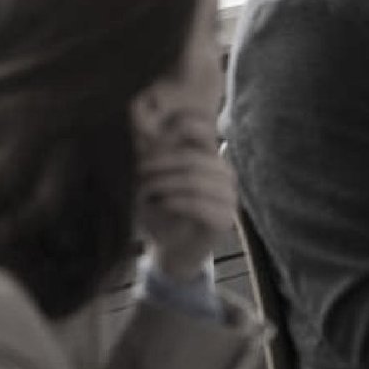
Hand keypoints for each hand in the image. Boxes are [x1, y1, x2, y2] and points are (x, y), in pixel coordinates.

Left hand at [134, 101, 237, 283]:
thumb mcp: (154, 180)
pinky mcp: (225, 219)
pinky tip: (163, 203)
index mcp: (211, 159)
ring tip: (146, 190)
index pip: (203, 130)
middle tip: (138, 171)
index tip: (150, 145)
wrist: (173, 250)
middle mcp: (225, 174)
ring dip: (166, 183)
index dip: (179, 129)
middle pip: (193, 159)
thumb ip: (153, 155)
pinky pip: (200, 204)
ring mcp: (230, 197)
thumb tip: (138, 118)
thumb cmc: (162, 212)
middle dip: (162, 163)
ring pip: (196, 181)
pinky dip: (177, 201)